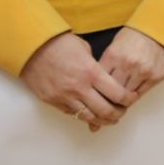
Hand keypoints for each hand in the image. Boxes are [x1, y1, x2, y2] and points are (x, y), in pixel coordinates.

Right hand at [21, 33, 135, 131]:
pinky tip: (90, 114)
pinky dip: (83, 115)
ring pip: (88, 117)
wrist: (32, 47)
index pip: (117, 93)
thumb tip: (104, 78)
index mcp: (92, 72)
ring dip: (102, 120)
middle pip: (105, 110)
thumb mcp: (85, 50)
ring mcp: (65, 97)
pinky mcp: (53, 101)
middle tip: (122, 111)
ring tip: (109, 119)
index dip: (128, 99)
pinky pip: (72, 113)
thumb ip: (96, 67)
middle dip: (118, 113)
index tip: (131, 98)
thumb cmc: (60, 44)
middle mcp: (79, 88)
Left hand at [99, 27, 163, 101]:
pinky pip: (140, 93)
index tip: (96, 92)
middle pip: (111, 91)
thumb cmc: (137, 35)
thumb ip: (107, 63)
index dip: (96, 88)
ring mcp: (142, 71)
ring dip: (122, 97)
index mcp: (113, 55)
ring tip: (118, 98)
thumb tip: (98, 80)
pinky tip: (130, 94)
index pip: (98, 81)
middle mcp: (127, 64)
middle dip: (108, 95)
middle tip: (106, 99)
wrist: (162, 29)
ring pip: (126, 95)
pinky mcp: (155, 77)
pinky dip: (134, 95)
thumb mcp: (115, 44)